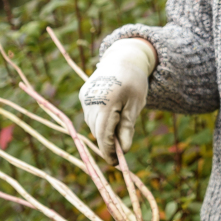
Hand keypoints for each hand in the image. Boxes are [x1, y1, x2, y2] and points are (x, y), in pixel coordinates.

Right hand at [80, 38, 155, 157]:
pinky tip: (110, 115)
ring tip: (119, 128)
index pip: (104, 133)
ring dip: (103, 131)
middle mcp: (91, 99)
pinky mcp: (83, 95)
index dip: (109, 151)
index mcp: (107, 101)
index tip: (116, 163)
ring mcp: (85, 97)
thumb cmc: (134, 82)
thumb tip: (123, 149)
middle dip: (107, 143)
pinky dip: (99, 120)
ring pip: (92, 124)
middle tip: (120, 152)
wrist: (123, 58)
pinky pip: (90, 115)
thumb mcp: (136, 104)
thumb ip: (128, 126)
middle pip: (97, 131)